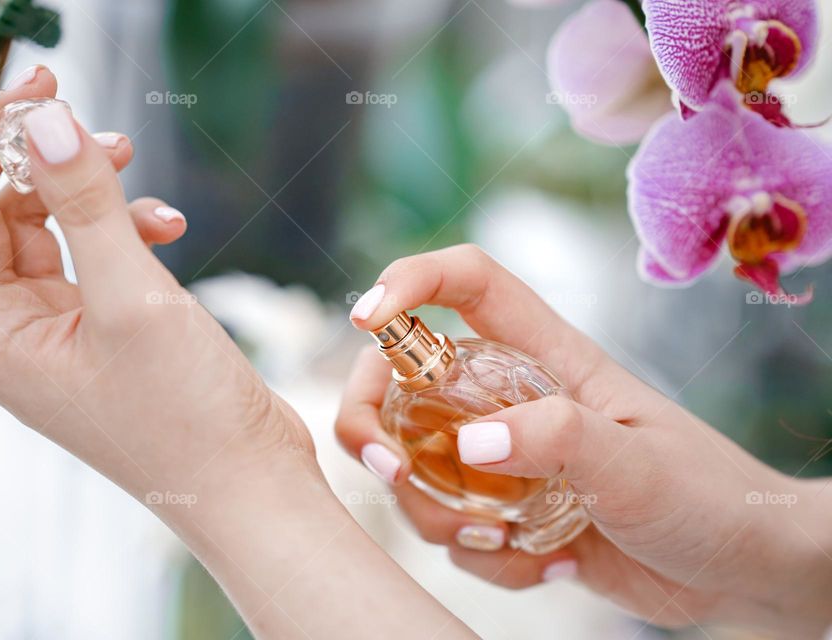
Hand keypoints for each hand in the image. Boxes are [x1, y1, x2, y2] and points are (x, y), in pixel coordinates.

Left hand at [0, 65, 314, 511]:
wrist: (248, 483)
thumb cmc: (186, 419)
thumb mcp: (133, 300)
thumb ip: (86, 204)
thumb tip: (47, 121)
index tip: (19, 101)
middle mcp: (11, 334)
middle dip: (23, 155)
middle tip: (67, 102)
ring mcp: (59, 332)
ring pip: (41, 229)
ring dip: (78, 185)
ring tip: (126, 154)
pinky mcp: (105, 329)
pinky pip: (91, 254)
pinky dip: (122, 225)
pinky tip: (167, 225)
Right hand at [337, 244, 831, 636]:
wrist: (741, 568)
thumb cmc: (708, 496)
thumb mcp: (637, 465)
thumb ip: (558, 440)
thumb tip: (467, 443)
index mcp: (547, 358)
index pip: (468, 285)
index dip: (410, 281)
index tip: (367, 319)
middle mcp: (511, 399)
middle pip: (403, 379)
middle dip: (375, 423)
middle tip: (392, 470)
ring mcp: (504, 457)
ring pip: (416, 466)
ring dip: (438, 515)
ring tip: (513, 542)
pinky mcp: (506, 511)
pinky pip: (454, 530)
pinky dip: (486, 559)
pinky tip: (549, 565)